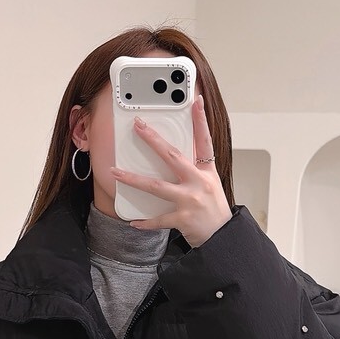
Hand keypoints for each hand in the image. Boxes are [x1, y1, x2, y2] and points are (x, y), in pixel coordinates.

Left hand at [110, 92, 232, 247]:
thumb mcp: (211, 185)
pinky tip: (132, 222)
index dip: (201, 121)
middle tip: (138, 127)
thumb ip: (196, 171)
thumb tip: (173, 157)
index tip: (196, 102)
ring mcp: (190, 200)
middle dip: (153, 140)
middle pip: (173, 156)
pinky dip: (145, 222)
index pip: (204, 141)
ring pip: (156, 186)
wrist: (223, 237)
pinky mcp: (183, 218)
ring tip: (116, 172)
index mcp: (207, 172)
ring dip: (133, 179)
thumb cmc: (215, 211)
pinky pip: (158, 219)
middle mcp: (199, 183)